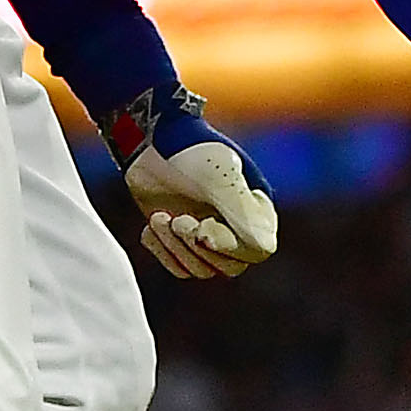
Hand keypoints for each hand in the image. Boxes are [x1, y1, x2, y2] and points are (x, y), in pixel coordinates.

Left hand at [114, 89, 278, 279]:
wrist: (147, 141)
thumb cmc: (189, 153)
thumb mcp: (218, 178)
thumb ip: (243, 213)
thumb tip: (262, 249)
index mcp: (257, 209)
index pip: (258, 249)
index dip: (229, 245)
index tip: (203, 226)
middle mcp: (237, 227)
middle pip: (230, 266)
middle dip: (197, 246)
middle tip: (178, 219)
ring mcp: (208, 236)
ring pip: (202, 270)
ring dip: (176, 247)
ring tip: (160, 218)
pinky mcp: (180, 242)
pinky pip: (178, 267)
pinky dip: (161, 250)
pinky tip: (151, 224)